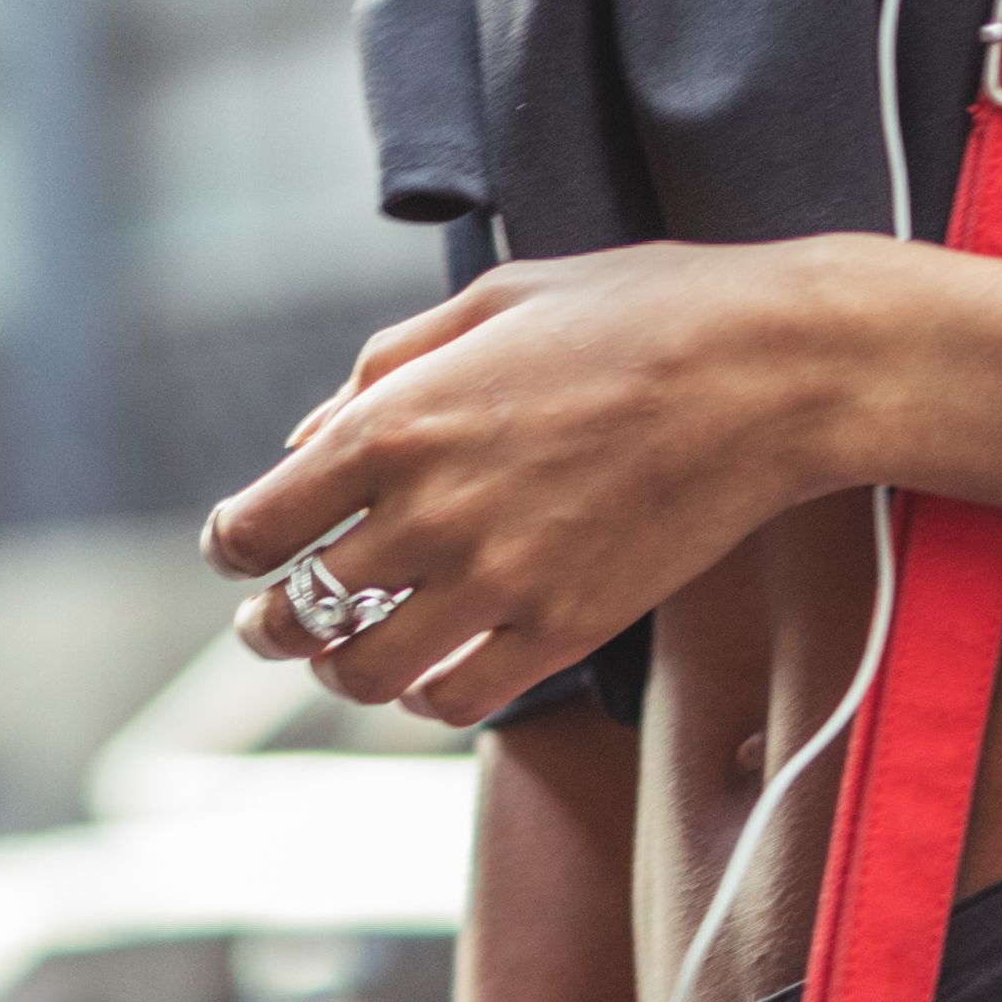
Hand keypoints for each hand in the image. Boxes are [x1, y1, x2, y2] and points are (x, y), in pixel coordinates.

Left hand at [205, 241, 896, 726]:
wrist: (769, 369)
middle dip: (269, 624)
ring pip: (363, 673)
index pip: (257, 525)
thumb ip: (382, 371)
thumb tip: (304, 438)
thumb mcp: (487, 303)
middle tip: (271, 624)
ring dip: (339, 668)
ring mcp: (498, 579)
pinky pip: (457, 699)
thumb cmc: (631, 313)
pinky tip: (432, 674)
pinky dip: (426, 696)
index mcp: (394, 422)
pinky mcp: (565, 627)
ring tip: (346, 652)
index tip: (241, 552)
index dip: (233, 548)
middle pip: (297, 613)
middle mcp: (429, 511)